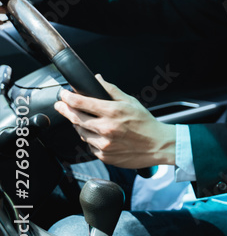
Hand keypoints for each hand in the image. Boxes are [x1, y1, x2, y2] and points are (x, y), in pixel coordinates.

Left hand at [55, 75, 175, 168]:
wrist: (157, 145)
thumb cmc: (146, 123)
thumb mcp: (131, 102)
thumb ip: (111, 90)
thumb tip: (97, 79)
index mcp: (113, 112)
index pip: (81, 103)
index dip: (68, 97)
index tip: (63, 94)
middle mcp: (106, 128)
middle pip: (75, 118)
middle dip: (65, 109)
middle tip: (60, 105)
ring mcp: (104, 144)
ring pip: (80, 133)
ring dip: (78, 125)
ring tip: (84, 120)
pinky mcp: (104, 156)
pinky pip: (89, 145)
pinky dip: (91, 138)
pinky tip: (99, 134)